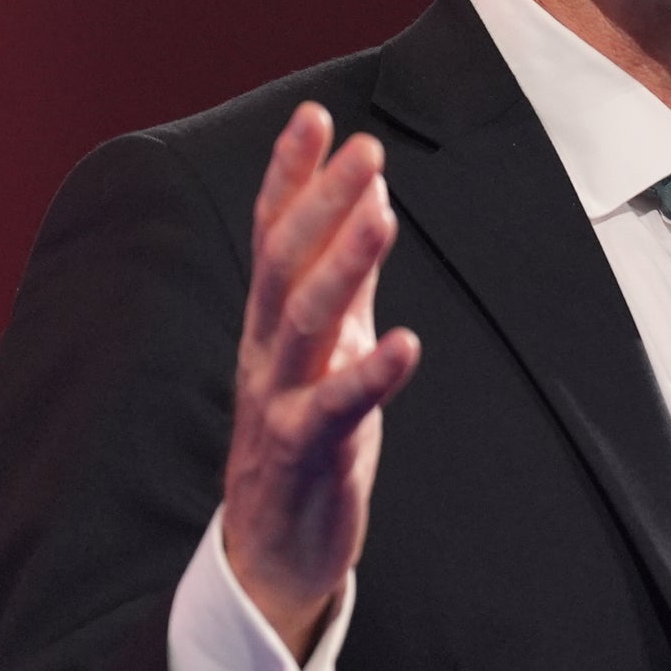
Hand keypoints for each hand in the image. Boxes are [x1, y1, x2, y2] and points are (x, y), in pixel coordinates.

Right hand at [222, 102, 421, 659]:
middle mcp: (265, 353)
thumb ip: (341, 283)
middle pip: (284, 264)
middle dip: (321, 203)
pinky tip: (405, 344)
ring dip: (343, 268)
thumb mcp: (324, 350)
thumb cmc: (303, 443)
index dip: (291, 174)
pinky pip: (333, 409)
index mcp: (268, 324)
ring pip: (303, 323)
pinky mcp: (302, 453)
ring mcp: (278, 401)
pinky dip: (369, 375)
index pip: (274, 234)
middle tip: (364, 148)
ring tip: (382, 217)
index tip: (316, 115)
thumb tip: (363, 204)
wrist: (270, 556)